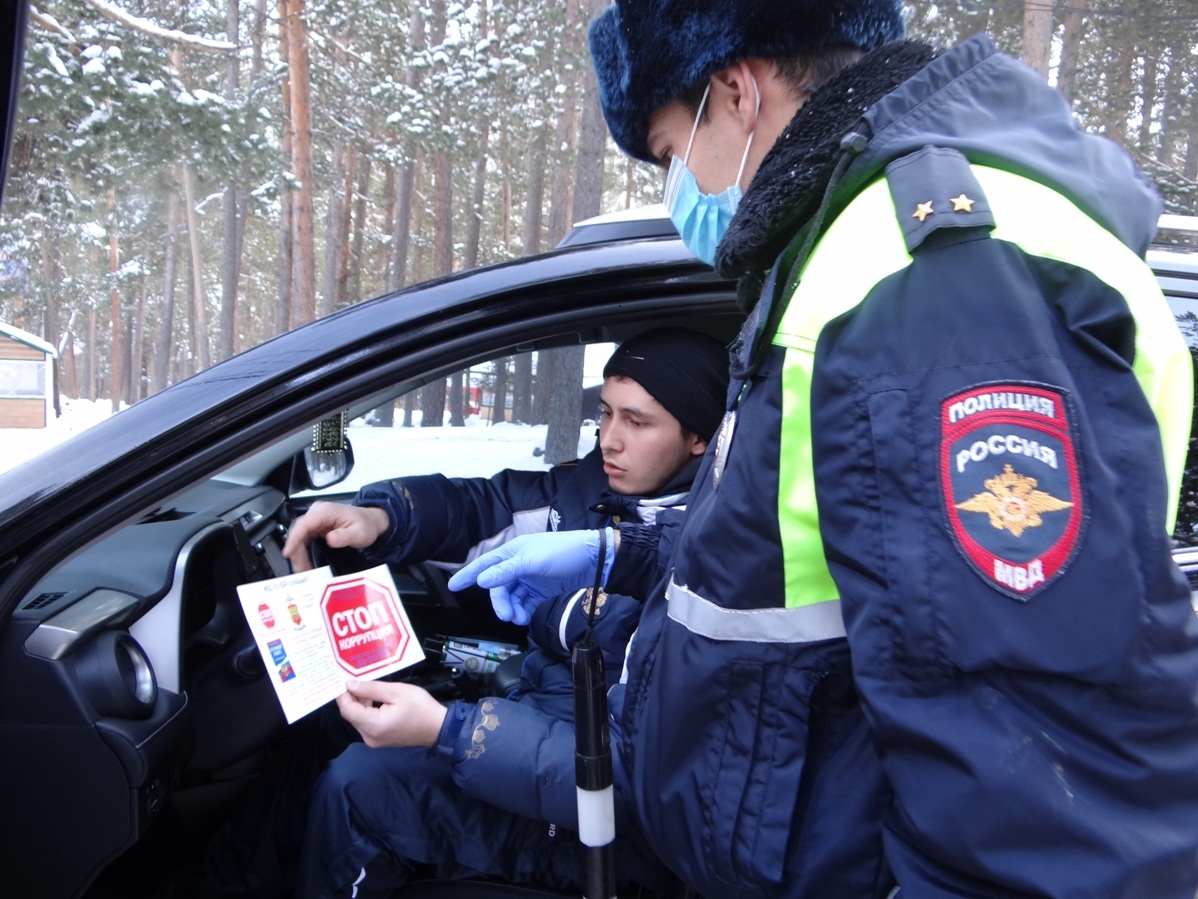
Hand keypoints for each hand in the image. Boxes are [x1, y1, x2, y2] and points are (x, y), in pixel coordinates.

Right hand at [282, 501, 389, 570]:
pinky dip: (302, 550)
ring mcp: (316, 519)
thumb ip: (344, 536)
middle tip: (299, 568)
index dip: (294, 538)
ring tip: (302, 568)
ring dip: (298, 552)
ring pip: (299, 535)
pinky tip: (304, 561)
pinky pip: (304, 537)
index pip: (304, 524)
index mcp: (326, 511)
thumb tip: (329, 539)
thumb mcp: (359, 533)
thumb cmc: (366, 525)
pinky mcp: (316, 526)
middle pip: (298, 530)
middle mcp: (318, 512)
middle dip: (295, 550)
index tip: (288, 552)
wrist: (371, 521)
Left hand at [336, 680, 447, 747]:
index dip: (343, 694)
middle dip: (352, 697)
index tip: (346, 678)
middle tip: (358, 679)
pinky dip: (367, 711)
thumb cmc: (420, 707)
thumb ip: (371, 688)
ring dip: (360, 703)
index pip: (347, 709)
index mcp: (373, 725)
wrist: (438, 727)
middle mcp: (369, 737)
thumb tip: (350, 685)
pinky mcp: (379, 740)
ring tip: (368, 686)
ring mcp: (374, 741)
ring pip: (358, 719)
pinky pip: (366, 724)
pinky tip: (375, 699)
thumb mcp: (396, 691)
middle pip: (351, 715)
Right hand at [447, 528, 614, 624]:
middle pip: (498, 586)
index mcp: (513, 552)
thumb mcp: (532, 560)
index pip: (484, 564)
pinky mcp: (541, 590)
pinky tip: (524, 618)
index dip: (468, 575)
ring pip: (510, 597)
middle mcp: (518, 564)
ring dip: (511, 609)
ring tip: (518, 619)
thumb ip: (506, 571)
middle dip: (499, 602)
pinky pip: (524, 603)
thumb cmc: (563, 552)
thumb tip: (482, 580)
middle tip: (506, 615)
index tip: (453, 587)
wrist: (593, 560)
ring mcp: (529, 578)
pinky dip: (522, 612)